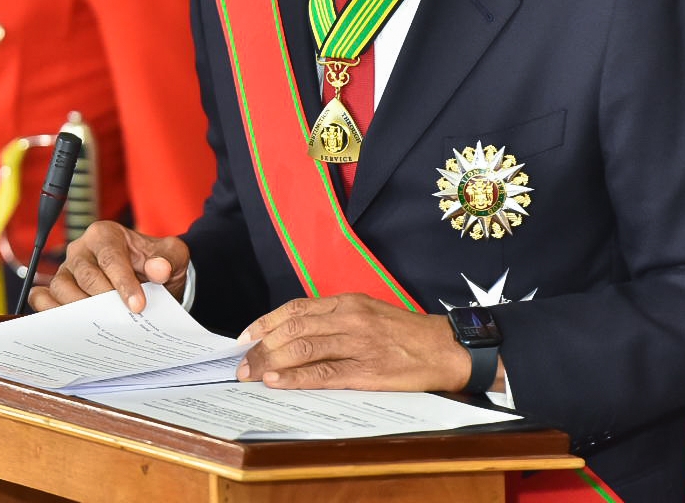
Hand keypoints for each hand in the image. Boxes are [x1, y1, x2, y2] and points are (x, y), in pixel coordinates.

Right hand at [29, 220, 190, 313]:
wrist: (149, 278)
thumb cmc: (155, 264)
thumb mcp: (171, 256)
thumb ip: (167, 260)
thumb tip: (158, 269)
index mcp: (105, 234)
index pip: (110, 259)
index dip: (124, 284)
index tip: (138, 306)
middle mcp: (81, 250)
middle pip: (85, 276)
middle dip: (104, 300)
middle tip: (121, 320)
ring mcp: (65, 270)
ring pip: (61, 288)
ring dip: (79, 310)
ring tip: (101, 328)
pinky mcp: (55, 290)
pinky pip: (41, 298)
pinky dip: (49, 312)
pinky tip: (70, 328)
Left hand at [236, 293, 475, 392]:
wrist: (444, 348)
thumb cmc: (405, 333)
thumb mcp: (369, 312)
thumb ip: (336, 318)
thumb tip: (297, 332)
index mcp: (348, 302)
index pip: (296, 308)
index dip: (266, 322)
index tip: (245, 336)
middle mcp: (349, 318)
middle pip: (293, 329)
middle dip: (261, 346)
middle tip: (240, 362)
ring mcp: (357, 344)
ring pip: (303, 349)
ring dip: (270, 362)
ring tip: (249, 374)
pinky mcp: (366, 371)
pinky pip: (323, 374)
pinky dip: (295, 377)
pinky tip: (276, 381)